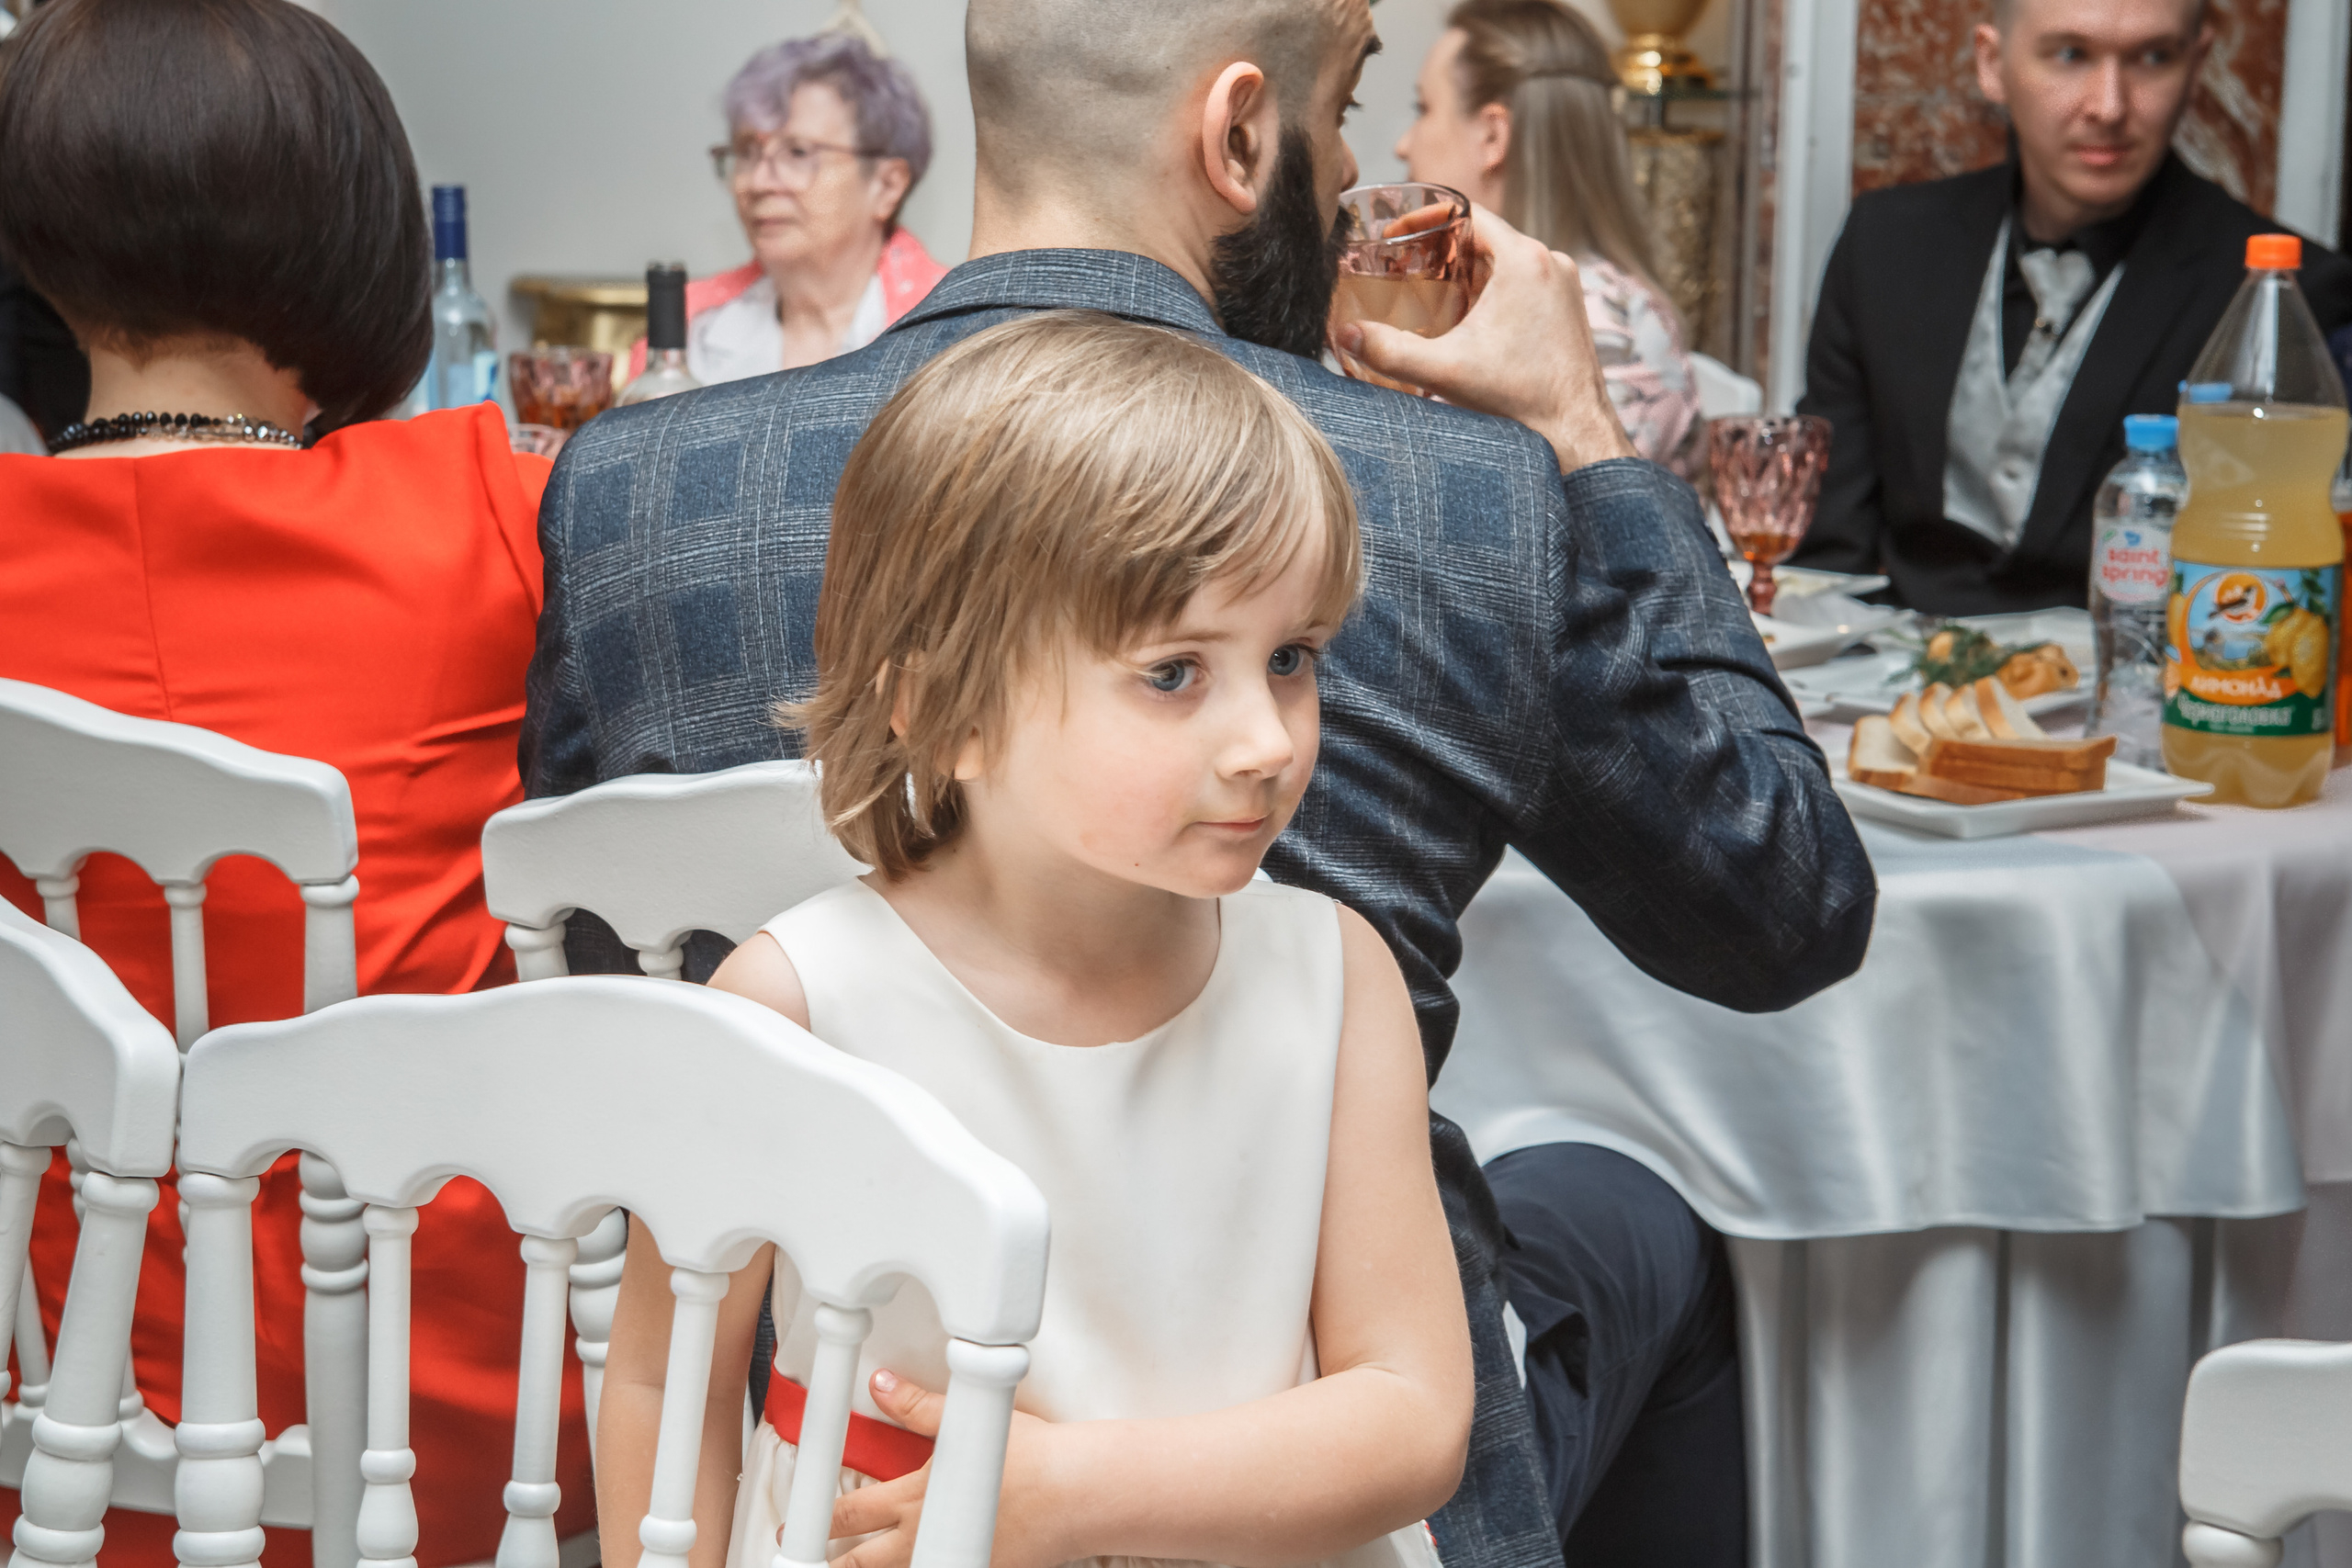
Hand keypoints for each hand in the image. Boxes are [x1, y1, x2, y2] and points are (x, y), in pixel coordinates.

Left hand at [820, 1369, 1072, 1567]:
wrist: (1079, 1494)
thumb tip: (880, 1384)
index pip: (852, 1514)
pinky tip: (918, 1563)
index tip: (795, 1528)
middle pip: (861, 1565)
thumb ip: (916, 1405)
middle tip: (810, 1564)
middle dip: (833, 1566)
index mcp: (917, 1499)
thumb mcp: (968, 1420)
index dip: (818, 1523)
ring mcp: (953, 1563)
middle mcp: (927, 1540)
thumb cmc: (1032, 1456)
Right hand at [1330, 204, 1635, 473]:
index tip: (1398, 235)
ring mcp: (1563, 284)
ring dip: (1467, 272)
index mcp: (1524, 260)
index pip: (1468, 213)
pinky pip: (1522, 282)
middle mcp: (1549, 262)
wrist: (1575, 431)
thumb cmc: (1522, 399)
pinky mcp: (1566, 306)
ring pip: (1503, 260)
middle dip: (1443, 250)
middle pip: (1484, 237)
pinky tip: (1468, 320)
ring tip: (1431, 294)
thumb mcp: (1444, 371)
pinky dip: (1492, 291)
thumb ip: (1389, 351)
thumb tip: (1345, 334)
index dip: (1428, 219)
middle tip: (1405, 269)